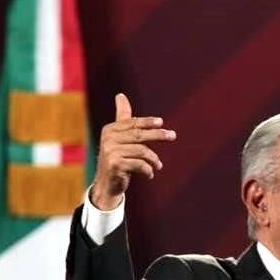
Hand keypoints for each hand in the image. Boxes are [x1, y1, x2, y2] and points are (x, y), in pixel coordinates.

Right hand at [91, 93, 176, 209]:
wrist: (106, 184)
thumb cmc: (117, 158)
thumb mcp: (119, 138)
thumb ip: (122, 118)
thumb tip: (120, 95)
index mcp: (110, 130)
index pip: (132, 123)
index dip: (147, 122)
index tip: (161, 122)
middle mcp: (108, 139)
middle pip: (139, 135)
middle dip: (158, 134)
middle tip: (173, 135)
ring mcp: (110, 152)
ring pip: (141, 151)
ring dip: (154, 159)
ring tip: (158, 165)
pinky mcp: (115, 165)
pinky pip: (139, 164)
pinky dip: (148, 170)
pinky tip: (150, 174)